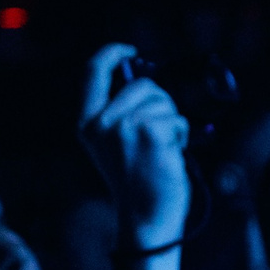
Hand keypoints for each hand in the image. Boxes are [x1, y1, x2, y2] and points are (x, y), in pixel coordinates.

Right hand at [78, 44, 191, 250]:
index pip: (92, 72)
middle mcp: (101, 122)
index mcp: (87, 123)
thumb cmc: (137, 182)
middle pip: (142, 84)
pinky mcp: (150, 132)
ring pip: (163, 100)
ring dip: (171, 120)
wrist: (145, 218)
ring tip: (162, 149)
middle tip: (160, 133)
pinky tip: (171, 154)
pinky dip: (181, 134)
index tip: (130, 51)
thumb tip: (144, 76)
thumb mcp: (114, 144)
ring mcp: (125, 126)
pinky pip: (176, 118)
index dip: (112, 53)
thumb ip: (120, 111)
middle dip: (160, 102)